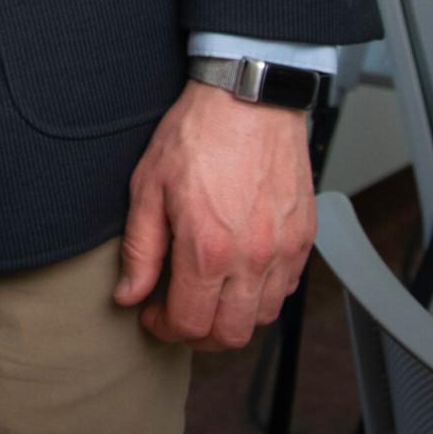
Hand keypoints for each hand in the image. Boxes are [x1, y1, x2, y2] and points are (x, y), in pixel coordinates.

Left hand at [112, 80, 317, 349]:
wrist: (248, 99)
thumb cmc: (198, 134)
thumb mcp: (148, 187)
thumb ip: (140, 249)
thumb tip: (129, 293)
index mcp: (209, 250)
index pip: (190, 324)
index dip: (165, 328)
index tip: (152, 314)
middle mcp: (252, 259)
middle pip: (231, 334)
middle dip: (198, 334)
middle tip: (178, 314)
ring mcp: (284, 251)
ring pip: (263, 318)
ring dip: (233, 318)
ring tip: (208, 295)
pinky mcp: (304, 239)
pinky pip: (286, 289)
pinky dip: (262, 294)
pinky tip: (239, 274)